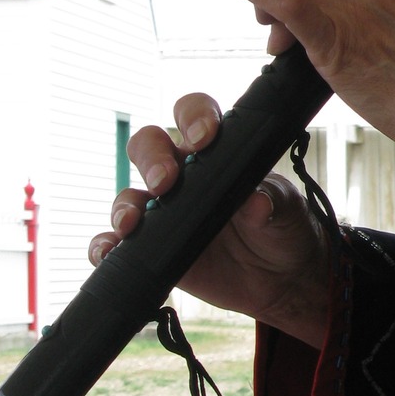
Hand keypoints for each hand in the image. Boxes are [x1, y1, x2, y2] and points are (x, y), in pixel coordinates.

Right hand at [88, 94, 334, 345]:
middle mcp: (184, 176)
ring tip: (132, 223)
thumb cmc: (285, 229)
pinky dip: (106, 247)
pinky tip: (107, 253)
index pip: (194, 116)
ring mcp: (165, 213)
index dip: (193, 117)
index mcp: (217, 152)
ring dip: (125, 206)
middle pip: (149, 147)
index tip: (204, 138)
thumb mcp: (288, 211)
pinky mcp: (154, 249)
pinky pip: (118, 244)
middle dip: (152, 158)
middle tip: (166, 182)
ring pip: (130, 196)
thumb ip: (273, 203)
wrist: (283, 279)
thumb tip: (256, 203)